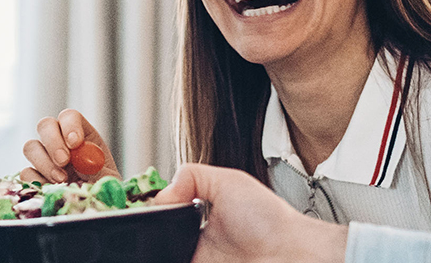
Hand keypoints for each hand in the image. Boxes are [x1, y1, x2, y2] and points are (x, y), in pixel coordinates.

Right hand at [19, 109, 120, 182]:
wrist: (94, 212)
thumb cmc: (103, 191)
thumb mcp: (108, 179)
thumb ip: (97, 168)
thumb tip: (85, 161)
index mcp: (81, 135)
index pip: (69, 117)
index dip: (69, 126)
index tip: (75, 143)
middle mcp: (59, 141)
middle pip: (45, 125)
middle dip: (53, 142)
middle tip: (64, 161)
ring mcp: (44, 158)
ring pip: (30, 147)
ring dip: (44, 163)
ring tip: (62, 180)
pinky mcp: (33, 176)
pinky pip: (26, 172)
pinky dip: (38, 181)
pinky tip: (53, 190)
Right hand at [151, 164, 345, 262]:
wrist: (293, 254)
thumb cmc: (270, 221)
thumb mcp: (229, 181)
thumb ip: (191, 177)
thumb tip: (160, 196)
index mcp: (196, 221)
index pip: (161, 219)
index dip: (149, 216)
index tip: (138, 213)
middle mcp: (194, 246)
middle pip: (157, 242)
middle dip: (146, 238)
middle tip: (144, 233)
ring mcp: (198, 261)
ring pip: (163, 256)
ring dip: (155, 251)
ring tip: (150, 246)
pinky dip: (164, 259)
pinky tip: (164, 254)